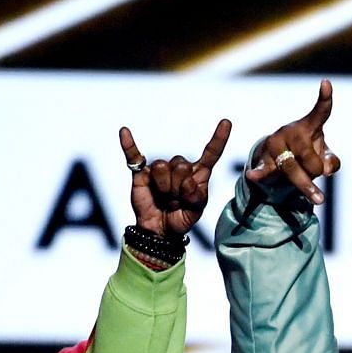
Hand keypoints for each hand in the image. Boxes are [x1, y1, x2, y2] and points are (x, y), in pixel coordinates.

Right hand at [118, 118, 232, 240]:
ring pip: (163, 168)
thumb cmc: (180, 218)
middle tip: (176, 202)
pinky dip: (128, 144)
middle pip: (181, 165)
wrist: (159, 230)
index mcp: (198, 175)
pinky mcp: (142, 172)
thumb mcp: (195, 213)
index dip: (218, 139)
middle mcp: (180, 168)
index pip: (211, 154)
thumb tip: (188, 183)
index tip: (226, 122)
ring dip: (164, 188)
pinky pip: (134, 155)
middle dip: (178, 188)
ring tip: (164, 199)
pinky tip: (124, 132)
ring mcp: (161, 169)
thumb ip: (197, 199)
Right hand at [245, 79, 339, 205]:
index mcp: (308, 126)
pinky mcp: (264, 160)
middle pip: (308, 156)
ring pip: (292, 167)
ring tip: (319, 199)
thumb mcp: (323, 157)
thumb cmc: (306, 156)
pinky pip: (264, 169)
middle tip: (317, 175)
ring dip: (305, 184)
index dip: (324, 99)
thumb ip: (332, 162)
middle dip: (316, 170)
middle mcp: (290, 131)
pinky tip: (253, 175)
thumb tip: (327, 168)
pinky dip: (259, 174)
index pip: (320, 112)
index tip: (327, 83)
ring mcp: (275, 144)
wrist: (278, 164)